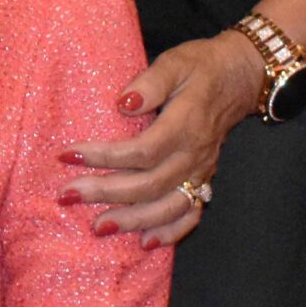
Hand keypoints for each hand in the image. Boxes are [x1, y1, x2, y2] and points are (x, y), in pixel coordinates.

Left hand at [63, 32, 263, 248]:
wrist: (238, 78)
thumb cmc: (199, 67)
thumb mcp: (174, 63)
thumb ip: (150, 82)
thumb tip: (123, 102)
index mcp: (185, 125)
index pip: (141, 151)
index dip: (104, 156)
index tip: (68, 154)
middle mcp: (194, 154)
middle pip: (149, 184)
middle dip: (106, 193)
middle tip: (67, 195)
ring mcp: (201, 171)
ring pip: (167, 206)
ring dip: (133, 220)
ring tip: (97, 227)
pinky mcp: (204, 180)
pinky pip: (191, 214)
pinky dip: (170, 232)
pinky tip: (145, 243)